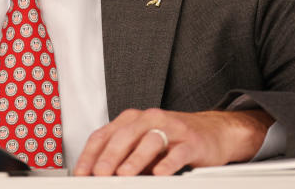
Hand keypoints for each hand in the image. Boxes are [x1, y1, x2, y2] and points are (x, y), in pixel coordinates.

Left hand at [73, 108, 272, 175]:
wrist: (212, 132)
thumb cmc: (173, 139)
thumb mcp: (142, 144)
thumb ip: (122, 155)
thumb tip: (99, 175)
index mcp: (132, 120)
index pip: (104, 134)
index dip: (90, 155)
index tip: (82, 173)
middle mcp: (150, 120)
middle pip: (124, 135)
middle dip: (109, 157)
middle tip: (99, 174)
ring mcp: (172, 129)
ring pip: (150, 140)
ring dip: (135, 159)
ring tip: (124, 174)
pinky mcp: (191, 142)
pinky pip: (178, 152)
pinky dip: (167, 163)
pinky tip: (159, 173)